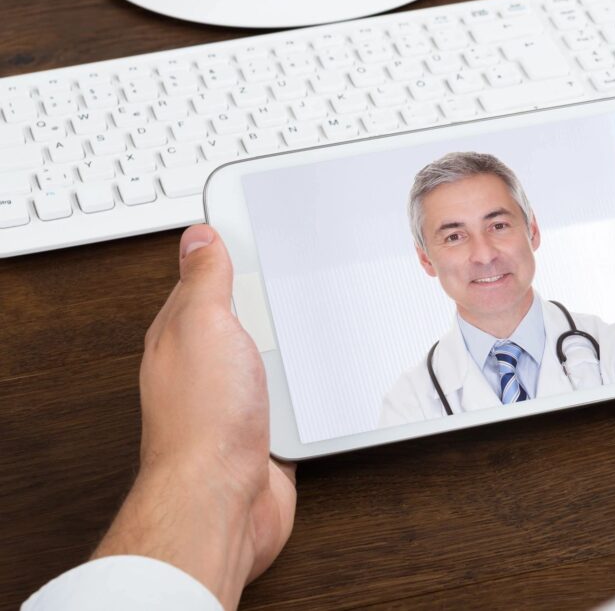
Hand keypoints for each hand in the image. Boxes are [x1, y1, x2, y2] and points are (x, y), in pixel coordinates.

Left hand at [93, 225, 296, 609]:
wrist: (222, 500)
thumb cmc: (204, 420)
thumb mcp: (203, 325)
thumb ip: (204, 282)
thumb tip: (200, 237)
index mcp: (183, 332)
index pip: (206, 278)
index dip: (231, 250)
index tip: (258, 224)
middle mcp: (207, 364)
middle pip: (243, 315)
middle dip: (269, 295)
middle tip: (300, 264)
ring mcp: (236, 398)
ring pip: (270, 355)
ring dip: (292, 342)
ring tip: (318, 312)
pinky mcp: (266, 428)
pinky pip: (291, 394)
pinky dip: (306, 383)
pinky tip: (321, 373)